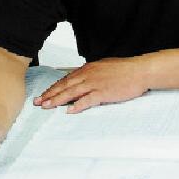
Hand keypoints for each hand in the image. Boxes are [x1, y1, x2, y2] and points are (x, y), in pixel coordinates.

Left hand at [35, 58, 150, 112]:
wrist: (140, 70)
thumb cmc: (125, 70)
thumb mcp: (104, 67)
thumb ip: (92, 73)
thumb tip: (83, 79)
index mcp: (88, 68)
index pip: (66, 79)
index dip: (54, 88)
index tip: (44, 94)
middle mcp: (88, 74)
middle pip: (65, 86)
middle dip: (50, 94)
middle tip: (38, 102)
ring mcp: (95, 83)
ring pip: (71, 92)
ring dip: (57, 100)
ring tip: (47, 106)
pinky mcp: (103, 92)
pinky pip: (87, 100)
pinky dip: (77, 105)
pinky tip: (69, 111)